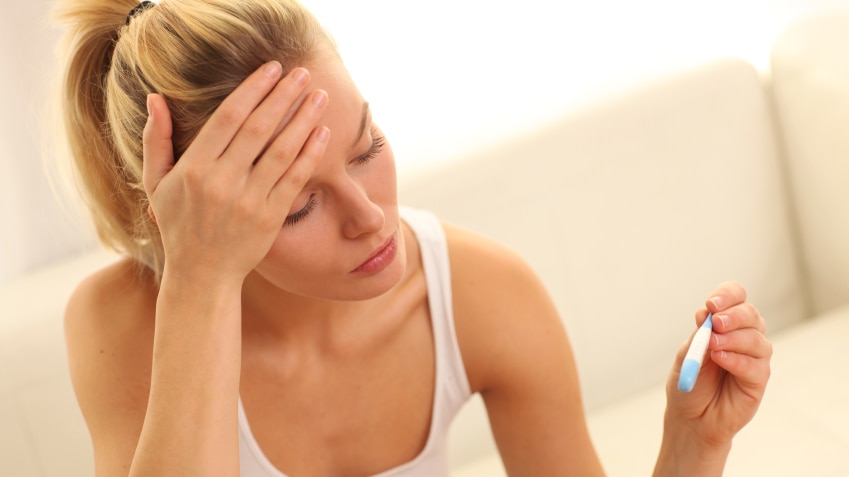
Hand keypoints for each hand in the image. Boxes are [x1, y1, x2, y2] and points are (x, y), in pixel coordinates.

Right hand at [142, 61, 328, 283]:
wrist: (202, 275)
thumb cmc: (179, 224)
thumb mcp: (157, 183)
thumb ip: (156, 139)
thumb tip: (155, 97)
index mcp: (194, 169)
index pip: (228, 118)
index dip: (252, 90)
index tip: (271, 68)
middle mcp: (221, 183)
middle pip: (258, 129)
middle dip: (283, 97)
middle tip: (303, 73)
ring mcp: (248, 202)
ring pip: (281, 152)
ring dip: (303, 121)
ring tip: (320, 96)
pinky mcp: (270, 218)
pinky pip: (293, 180)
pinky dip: (309, 155)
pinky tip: (321, 133)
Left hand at [664, 281, 771, 449]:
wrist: (690, 418)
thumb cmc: (689, 383)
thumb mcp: (687, 354)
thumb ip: (699, 335)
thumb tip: (705, 311)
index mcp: (725, 323)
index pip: (736, 298)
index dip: (728, 295)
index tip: (711, 304)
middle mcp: (744, 336)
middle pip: (751, 314)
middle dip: (733, 315)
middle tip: (715, 322)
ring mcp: (754, 358)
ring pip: (756, 339)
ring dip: (733, 338)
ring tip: (712, 345)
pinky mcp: (759, 380)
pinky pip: (756, 365)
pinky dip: (737, 359)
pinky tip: (720, 359)